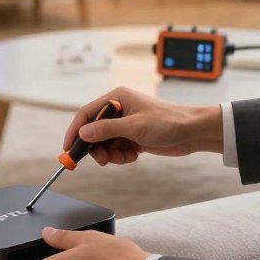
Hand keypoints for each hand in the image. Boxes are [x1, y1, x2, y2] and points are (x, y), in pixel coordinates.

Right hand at [63, 87, 222, 166]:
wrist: (192, 132)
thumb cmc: (167, 122)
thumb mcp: (134, 127)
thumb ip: (106, 129)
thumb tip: (82, 133)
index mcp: (117, 98)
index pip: (87, 114)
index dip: (75, 130)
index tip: (68, 148)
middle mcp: (119, 109)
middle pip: (94, 131)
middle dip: (96, 147)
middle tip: (102, 160)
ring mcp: (126, 124)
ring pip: (105, 143)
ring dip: (110, 154)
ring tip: (123, 157)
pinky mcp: (133, 137)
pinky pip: (117, 149)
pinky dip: (121, 156)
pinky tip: (133, 156)